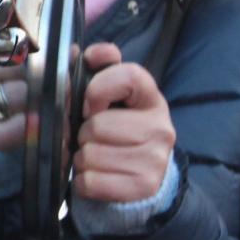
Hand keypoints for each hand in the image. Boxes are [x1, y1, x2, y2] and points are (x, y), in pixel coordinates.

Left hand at [72, 43, 174, 203]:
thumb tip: (78, 52)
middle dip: (82, 133)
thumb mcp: (112, 99)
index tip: (88, 103)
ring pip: (90, 155)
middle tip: (91, 138)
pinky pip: (91, 181)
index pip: (129, 76)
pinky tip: (98, 176)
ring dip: (82, 158)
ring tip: (96, 157)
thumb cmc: (118, 132)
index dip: (98, 87)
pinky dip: (84, 182)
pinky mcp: (143, 186)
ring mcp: (155, 160)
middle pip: (97, 125)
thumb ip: (97, 71)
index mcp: (152, 99)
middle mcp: (161, 128)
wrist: (141, 178)